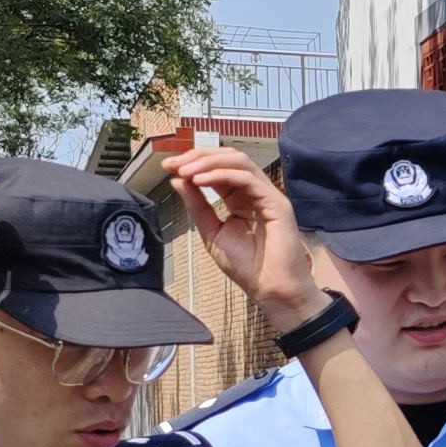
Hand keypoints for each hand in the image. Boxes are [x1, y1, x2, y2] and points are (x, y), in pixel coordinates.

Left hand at [164, 144, 318, 328]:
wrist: (270, 290)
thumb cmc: (248, 266)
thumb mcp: (212, 232)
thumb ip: (197, 205)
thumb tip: (178, 179)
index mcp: (241, 199)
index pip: (218, 169)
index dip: (193, 162)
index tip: (168, 166)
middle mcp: (255, 192)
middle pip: (229, 158)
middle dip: (198, 156)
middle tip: (174, 164)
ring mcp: (268, 195)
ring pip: (239, 162)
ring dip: (208, 162)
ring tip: (185, 171)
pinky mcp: (276, 203)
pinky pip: (247, 179)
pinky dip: (221, 175)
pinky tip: (201, 181)